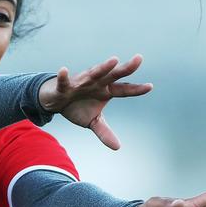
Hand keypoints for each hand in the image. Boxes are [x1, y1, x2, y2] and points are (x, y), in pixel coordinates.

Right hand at [38, 55, 152, 149]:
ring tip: (114, 60)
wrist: (55, 101)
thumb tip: (118, 147)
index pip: (124, 89)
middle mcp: (96, 83)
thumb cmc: (77, 106)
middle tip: (139, 59)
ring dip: (103, 67)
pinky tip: (63, 70)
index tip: (150, 86)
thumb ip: (104, 132)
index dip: (136, 89)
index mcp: (105, 91)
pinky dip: (63, 76)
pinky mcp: (64, 86)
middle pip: (113, 75)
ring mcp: (81, 82)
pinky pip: (64, 81)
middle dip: (125, 68)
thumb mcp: (92, 121)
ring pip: (94, 73)